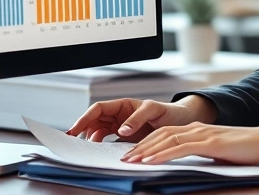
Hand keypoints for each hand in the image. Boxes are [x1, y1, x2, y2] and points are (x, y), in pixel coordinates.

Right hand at [66, 96, 215, 142]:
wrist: (183, 123)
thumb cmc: (170, 112)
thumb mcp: (156, 110)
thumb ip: (138, 117)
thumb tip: (121, 129)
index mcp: (124, 105)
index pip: (98, 109)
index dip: (85, 117)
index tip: (75, 129)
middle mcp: (120, 116)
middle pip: (95, 121)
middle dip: (84, 130)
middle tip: (76, 143)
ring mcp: (122, 128)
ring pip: (100, 132)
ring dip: (92, 140)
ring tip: (89, 149)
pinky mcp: (127, 140)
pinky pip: (110, 143)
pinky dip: (103, 148)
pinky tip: (102, 154)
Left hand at [121, 122, 258, 164]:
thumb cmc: (245, 148)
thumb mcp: (217, 150)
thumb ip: (201, 153)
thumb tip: (185, 164)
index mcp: (197, 130)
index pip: (165, 134)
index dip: (146, 143)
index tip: (131, 154)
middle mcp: (196, 128)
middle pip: (160, 135)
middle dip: (139, 146)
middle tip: (122, 158)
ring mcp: (203, 134)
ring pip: (166, 139)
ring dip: (146, 150)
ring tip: (130, 160)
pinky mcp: (210, 142)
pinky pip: (180, 148)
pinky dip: (162, 154)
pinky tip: (151, 160)